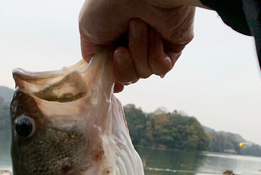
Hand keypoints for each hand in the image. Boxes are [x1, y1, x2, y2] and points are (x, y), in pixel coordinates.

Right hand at [79, 0, 197, 91]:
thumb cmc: (108, 3)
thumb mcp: (87, 31)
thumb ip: (93, 58)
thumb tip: (110, 81)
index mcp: (114, 42)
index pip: (114, 73)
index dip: (113, 75)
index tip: (110, 71)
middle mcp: (134, 45)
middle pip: (128, 78)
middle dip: (123, 66)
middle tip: (121, 49)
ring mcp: (153, 47)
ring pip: (144, 73)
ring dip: (139, 52)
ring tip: (139, 26)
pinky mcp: (172, 48)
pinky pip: (162, 69)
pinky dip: (156, 54)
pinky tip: (155, 34)